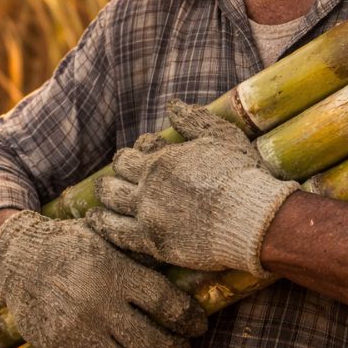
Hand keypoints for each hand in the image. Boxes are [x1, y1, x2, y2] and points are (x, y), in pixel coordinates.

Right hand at [0, 210, 206, 347]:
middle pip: (154, 343)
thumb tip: (182, 265)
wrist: (18, 259)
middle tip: (182, 347)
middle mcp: (99, 303)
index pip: (166, 303)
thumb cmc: (70, 246)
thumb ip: (138, 255)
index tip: (197, 324)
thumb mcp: (106, 239)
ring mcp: (80, 330)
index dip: (189, 319)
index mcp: (115, 272)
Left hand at [88, 100, 298, 275]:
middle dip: (118, 171)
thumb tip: (171, 104)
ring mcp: (148, 215)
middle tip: (117, 175)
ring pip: (111, 201)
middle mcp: (148, 186)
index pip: (135, 151)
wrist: (252, 219)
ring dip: (104, 195)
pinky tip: (94, 220)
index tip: (143, 154)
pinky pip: (117, 234)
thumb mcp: (220, 136)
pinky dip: (102, 224)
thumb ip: (193, 120)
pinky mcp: (153, 243)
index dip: (137, 151)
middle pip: (118, 174)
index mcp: (162, 160)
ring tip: (102, 194)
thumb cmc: (241, 175)